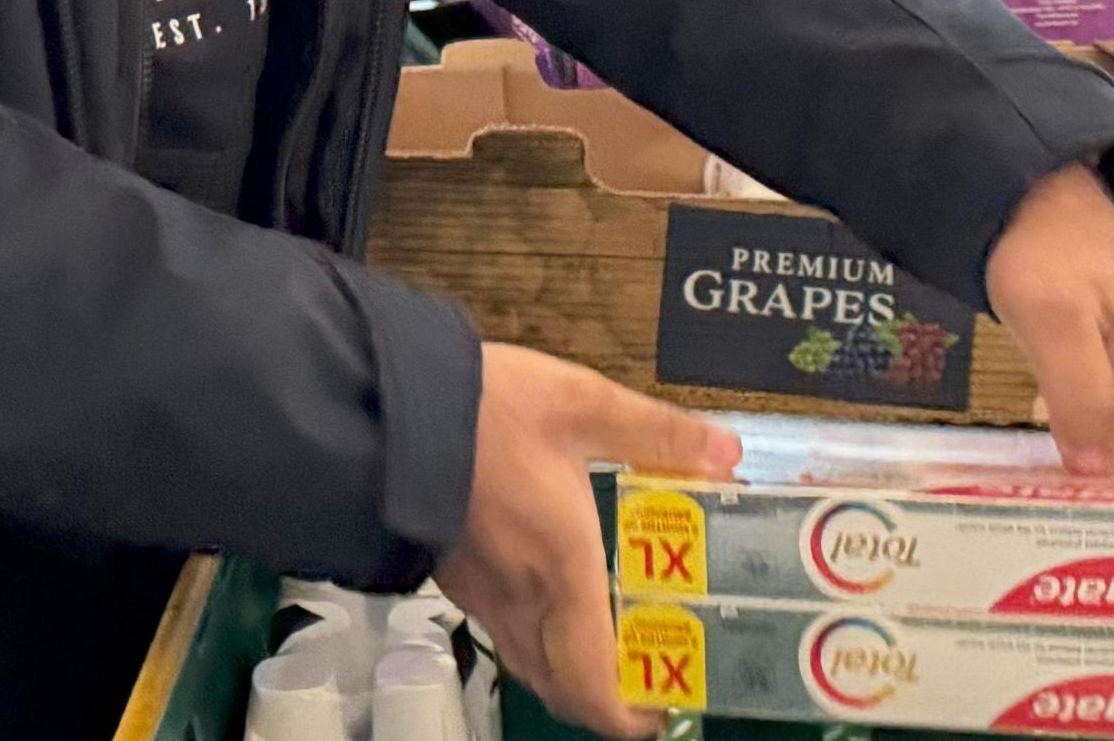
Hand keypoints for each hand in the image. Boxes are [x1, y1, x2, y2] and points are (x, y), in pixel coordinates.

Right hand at [436, 345, 738, 738]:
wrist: (386, 404)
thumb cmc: (487, 409)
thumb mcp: (582, 403)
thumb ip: (656, 432)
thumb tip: (727, 452)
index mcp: (562, 571)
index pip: (593, 686)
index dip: (629, 717)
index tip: (665, 705)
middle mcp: (518, 599)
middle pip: (560, 691)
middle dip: (606, 700)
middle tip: (648, 671)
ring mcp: (478, 592)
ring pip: (527, 665)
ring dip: (571, 672)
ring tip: (612, 636)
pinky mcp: (452, 574)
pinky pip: (503, 630)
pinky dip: (538, 637)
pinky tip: (556, 590)